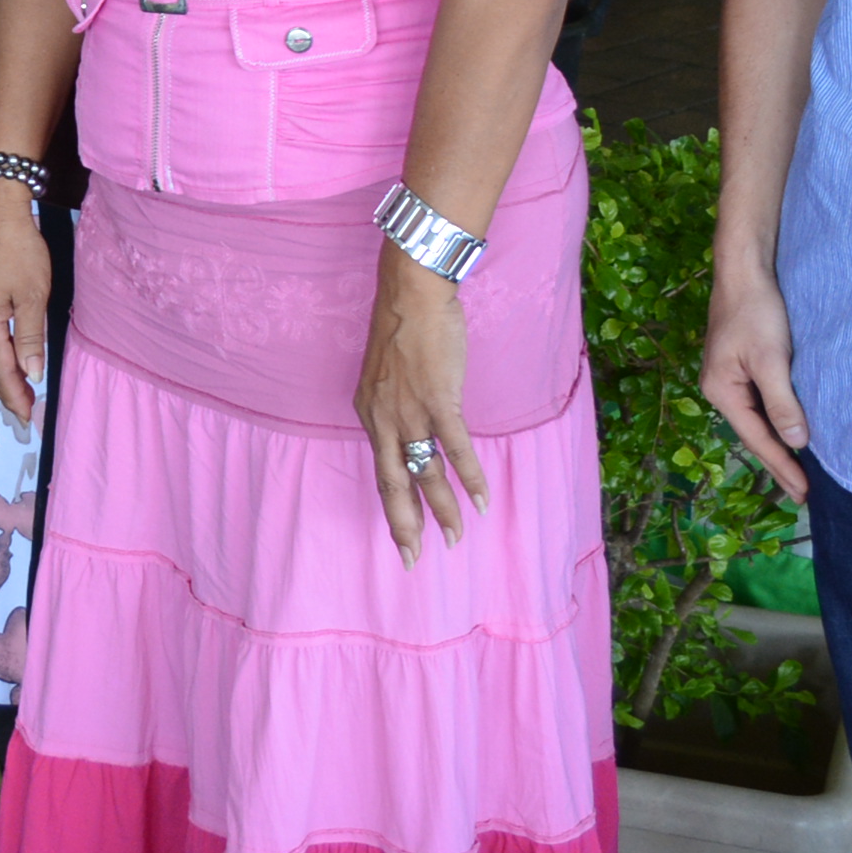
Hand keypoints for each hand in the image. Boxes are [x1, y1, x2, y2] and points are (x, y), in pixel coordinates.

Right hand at [0, 185, 50, 426]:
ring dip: (4, 376)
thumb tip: (32, 375)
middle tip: (27, 417)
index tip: (30, 419)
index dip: (15, 395)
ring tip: (22, 397)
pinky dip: (0, 357)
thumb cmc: (19, 251)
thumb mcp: (32, 296)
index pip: (1, 369)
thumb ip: (31, 338)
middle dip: (8, 392)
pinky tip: (12, 363)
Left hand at [358, 254, 482, 563]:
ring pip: (427, 472)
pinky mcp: (439, 400)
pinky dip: (470, 477)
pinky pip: (455, 448)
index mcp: (369, 414)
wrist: (411, 293)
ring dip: (443, 508)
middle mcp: (383, 419)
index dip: (394, 507)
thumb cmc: (404, 330)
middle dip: (405, 525)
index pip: (382, 471)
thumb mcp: (387, 376)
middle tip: (414, 559)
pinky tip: (482, 500)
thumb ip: (396, 408)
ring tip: (456, 538)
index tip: (402, 537)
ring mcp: (410, 411)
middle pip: (394, 483)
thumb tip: (415, 434)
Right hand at [699, 256, 812, 498]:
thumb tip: (797, 443)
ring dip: (779, 445)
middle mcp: (721, 389)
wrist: (744, 271)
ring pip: (758, 420)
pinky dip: (777, 423)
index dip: (782, 466)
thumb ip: (782, 403)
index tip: (804, 492)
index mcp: (721, 390)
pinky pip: (761, 404)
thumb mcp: (771, 358)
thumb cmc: (756, 312)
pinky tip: (790, 432)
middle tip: (803, 494)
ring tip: (800, 472)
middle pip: (754, 434)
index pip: (757, 438)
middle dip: (778, 463)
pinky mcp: (742, 366)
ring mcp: (730, 378)